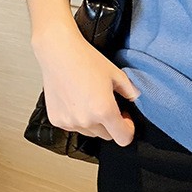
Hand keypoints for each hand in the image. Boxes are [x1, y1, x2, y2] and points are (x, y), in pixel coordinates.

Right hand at [31, 26, 140, 146]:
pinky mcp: (56, 120)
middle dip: (111, 124)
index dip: (128, 130)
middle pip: (107, 136)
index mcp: (104, 110)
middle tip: (109, 105)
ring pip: (90, 132)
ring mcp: (70, 122)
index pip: (123, 139)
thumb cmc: (85, 60)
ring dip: (94, 123)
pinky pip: (74, 127)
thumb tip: (136, 99)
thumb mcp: (116, 74)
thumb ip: (130, 91)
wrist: (58, 53)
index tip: (126, 119)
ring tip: (91, 101)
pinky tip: (77, 101)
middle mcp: (86, 120)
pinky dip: (78, 119)